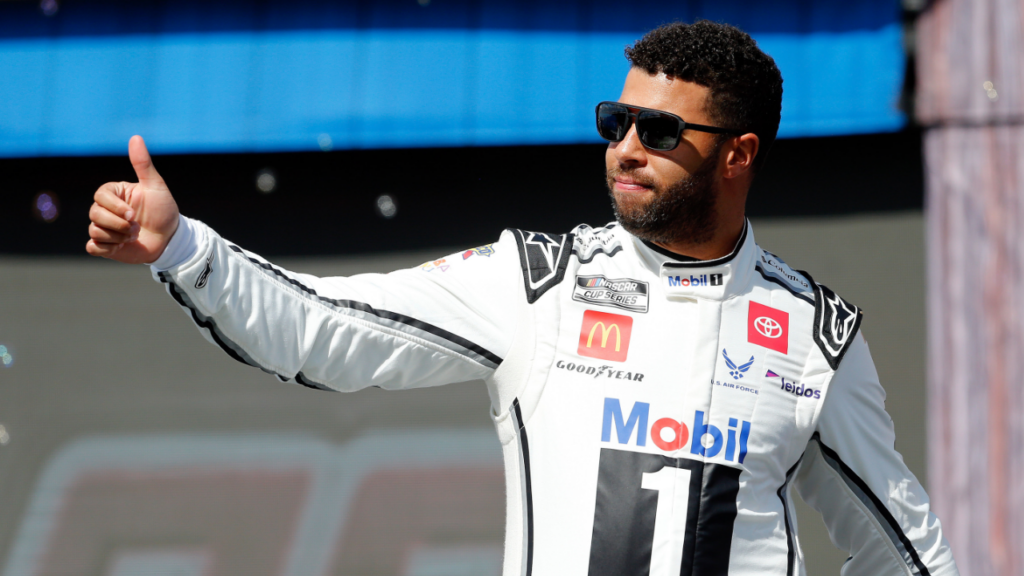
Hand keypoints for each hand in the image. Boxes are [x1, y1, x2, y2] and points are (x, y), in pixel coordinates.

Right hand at [86, 135, 179, 263]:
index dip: (115, 207)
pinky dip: (107, 248)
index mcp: (114, 194)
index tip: (133, 214)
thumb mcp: (156, 186)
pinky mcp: (105, 246)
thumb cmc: (163, 210)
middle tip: (137, 228)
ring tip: (134, 236)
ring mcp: (104, 228)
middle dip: (119, 224)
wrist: (170, 240)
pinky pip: (92, 247)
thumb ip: (143, 164)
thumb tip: (135, 137)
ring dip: (118, 237)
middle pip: (95, 214)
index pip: (100, 196)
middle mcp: (106, 210)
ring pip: (95, 231)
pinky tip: (122, 246)